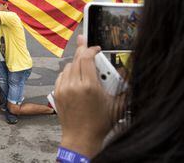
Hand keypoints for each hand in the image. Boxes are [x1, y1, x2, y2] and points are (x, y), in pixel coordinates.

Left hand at [54, 35, 113, 157]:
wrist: (81, 138)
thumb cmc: (99, 124)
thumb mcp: (117, 105)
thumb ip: (123, 86)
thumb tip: (126, 72)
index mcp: (89, 86)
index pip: (87, 58)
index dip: (91, 49)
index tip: (96, 49)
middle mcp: (74, 86)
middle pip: (77, 59)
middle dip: (83, 51)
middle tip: (86, 44)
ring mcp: (64, 89)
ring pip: (68, 66)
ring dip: (76, 63)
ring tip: (84, 65)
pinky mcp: (57, 93)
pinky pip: (62, 75)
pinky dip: (68, 72)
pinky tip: (75, 76)